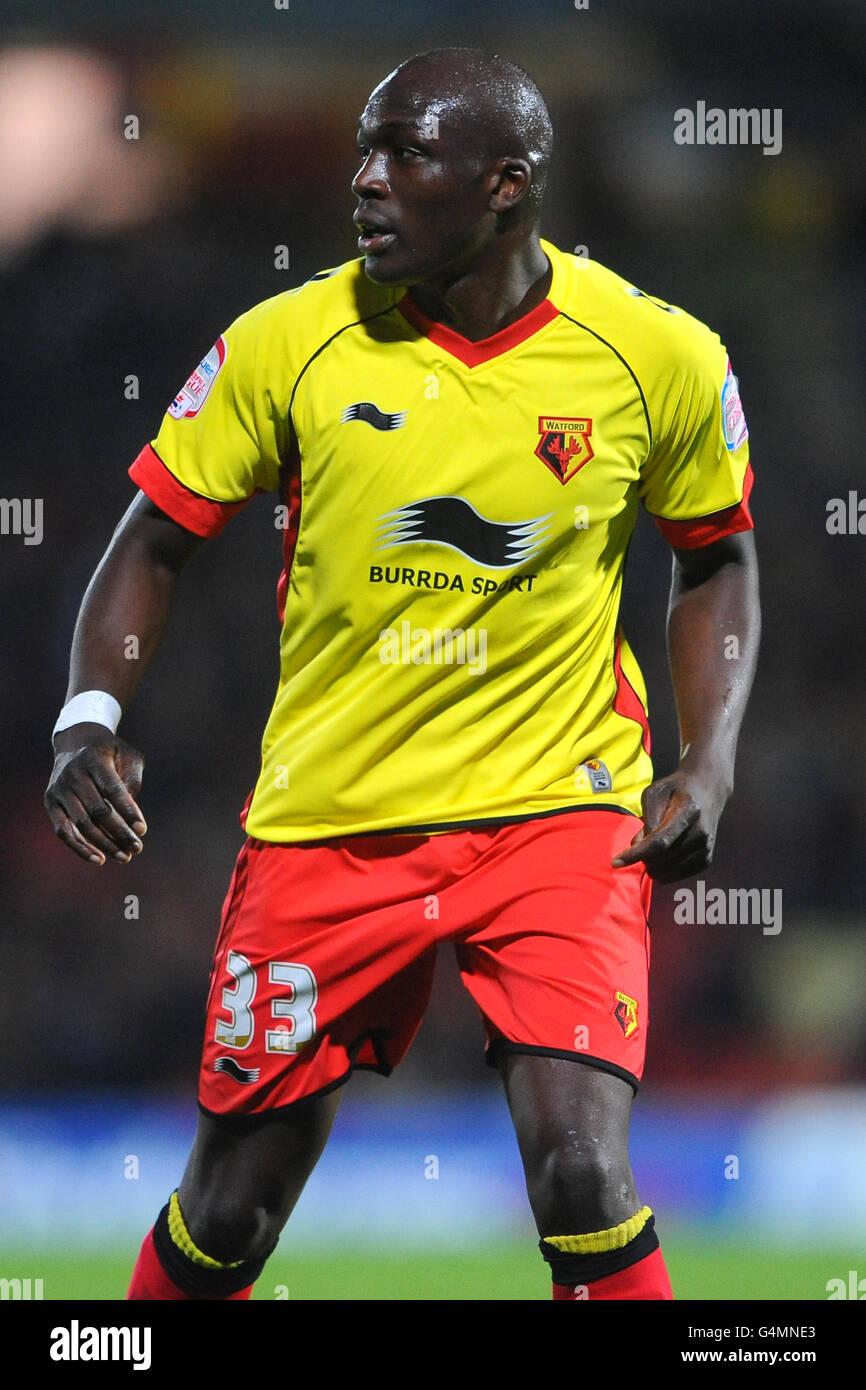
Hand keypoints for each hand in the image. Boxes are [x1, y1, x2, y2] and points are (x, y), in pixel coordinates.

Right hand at [45, 724, 145, 865]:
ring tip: (124, 856)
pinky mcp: (51, 802)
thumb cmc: (109, 753)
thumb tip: (131, 812)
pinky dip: (80, 848)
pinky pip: (63, 831)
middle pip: (98, 811)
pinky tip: (99, 859)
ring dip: (104, 844)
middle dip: (119, 832)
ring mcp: (59, 789)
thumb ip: (132, 778)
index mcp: (94, 759)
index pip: (113, 790)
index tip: (142, 830)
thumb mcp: (128, 755)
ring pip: (81, 824)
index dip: (128, 811)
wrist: (75, 742)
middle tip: (137, 848)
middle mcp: (73, 774)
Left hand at [611, 767, 729, 882]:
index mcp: (687, 811)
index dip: (636, 854)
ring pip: (668, 871)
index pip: (659, 842)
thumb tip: (637, 847)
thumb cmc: (675, 790)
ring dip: (652, 864)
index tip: (615, 862)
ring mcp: (706, 847)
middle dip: (642, 856)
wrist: (708, 789)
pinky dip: (664, 871)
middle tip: (642, 840)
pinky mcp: (706, 860)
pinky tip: (662, 855)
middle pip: (661, 859)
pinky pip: (677, 876)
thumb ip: (646, 820)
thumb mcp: (655, 794)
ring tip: (654, 845)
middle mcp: (701, 832)